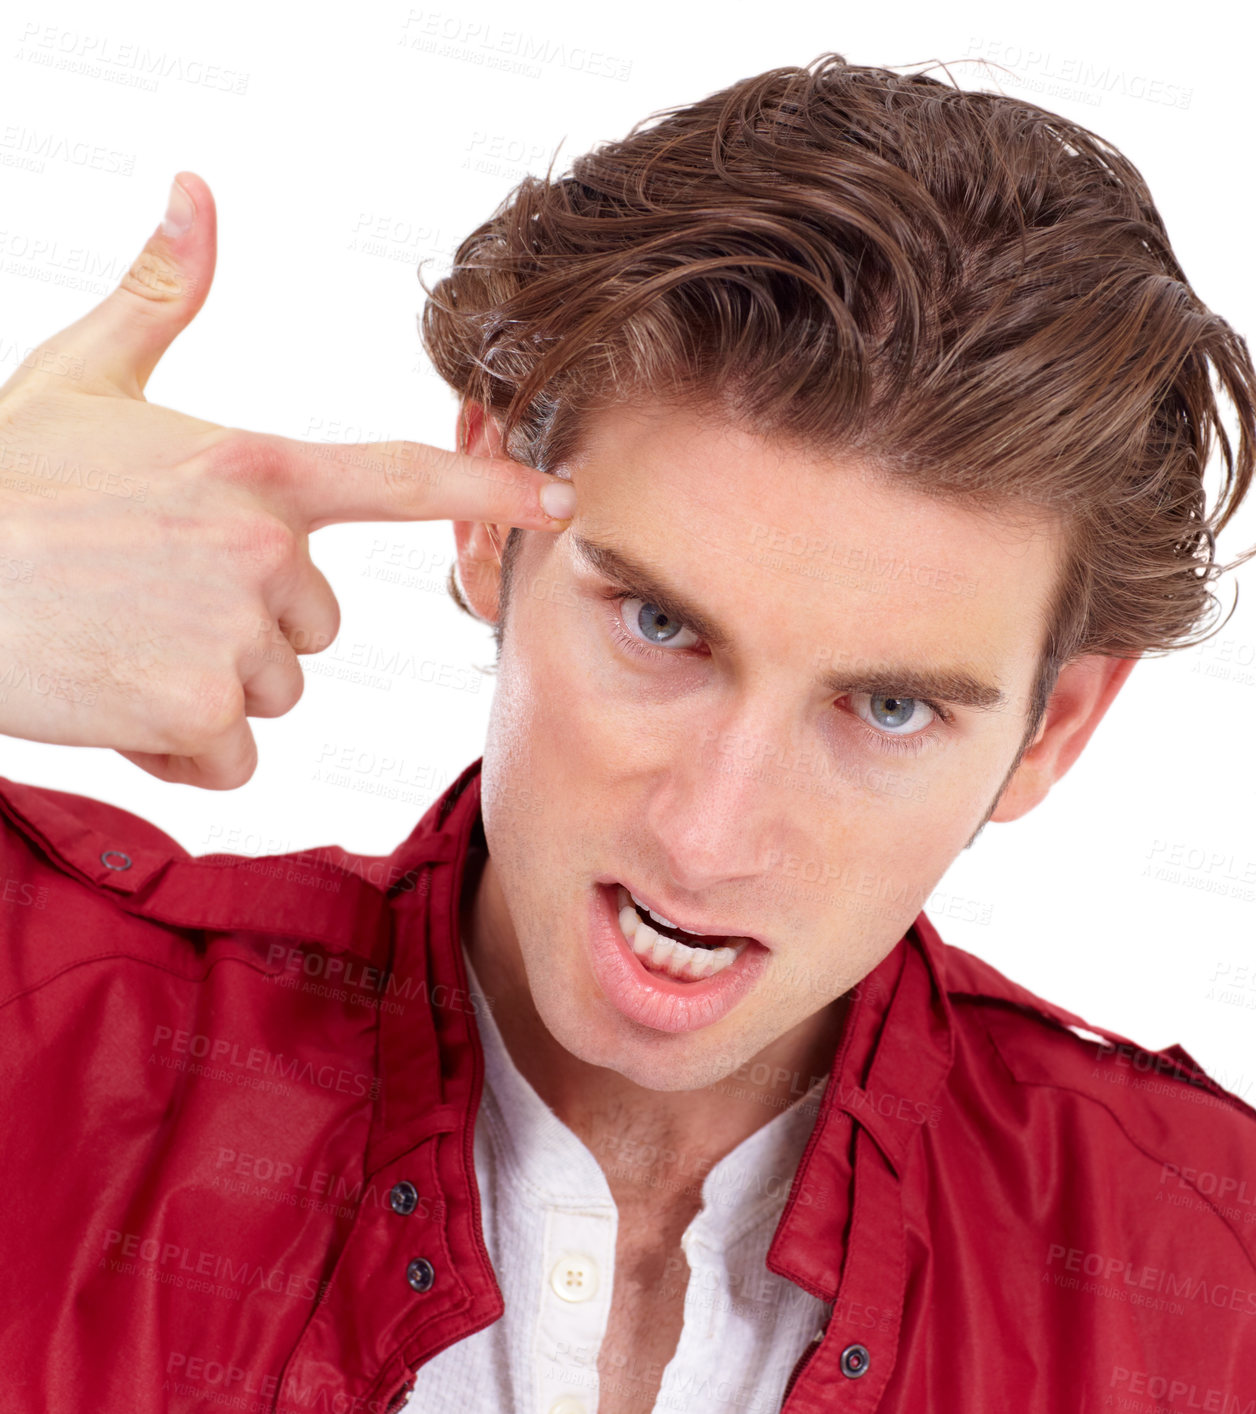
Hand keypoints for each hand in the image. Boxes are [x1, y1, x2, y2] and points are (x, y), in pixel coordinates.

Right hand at [0, 172, 574, 788]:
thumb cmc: (1, 482)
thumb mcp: (83, 375)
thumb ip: (164, 295)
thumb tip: (196, 192)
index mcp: (255, 467)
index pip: (402, 477)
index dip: (490, 488)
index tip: (562, 498)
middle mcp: (264, 548)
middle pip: (318, 622)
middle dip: (250, 627)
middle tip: (149, 600)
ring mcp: (235, 632)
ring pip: (273, 689)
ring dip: (209, 686)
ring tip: (122, 643)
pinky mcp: (198, 707)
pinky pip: (232, 754)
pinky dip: (181, 746)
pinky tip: (116, 700)